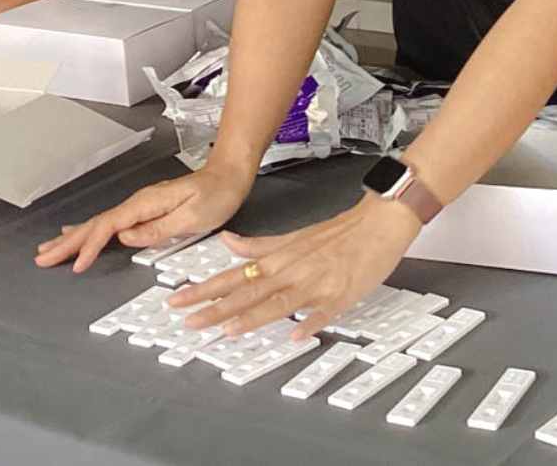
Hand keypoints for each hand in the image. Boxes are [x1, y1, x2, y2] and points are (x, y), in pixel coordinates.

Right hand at [35, 163, 253, 273]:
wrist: (229, 176)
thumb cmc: (217, 194)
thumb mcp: (192, 216)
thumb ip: (158, 228)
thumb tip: (126, 237)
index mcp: (147, 204)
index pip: (109, 227)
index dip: (90, 246)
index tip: (77, 264)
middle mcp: (139, 203)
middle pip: (95, 224)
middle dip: (68, 242)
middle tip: (43, 257)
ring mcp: (140, 206)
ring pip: (99, 223)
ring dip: (73, 237)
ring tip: (50, 249)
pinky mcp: (145, 210)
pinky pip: (110, 223)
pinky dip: (90, 231)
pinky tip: (81, 234)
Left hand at [170, 196, 423, 341]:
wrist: (377, 222)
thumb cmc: (338, 232)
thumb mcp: (293, 236)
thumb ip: (258, 246)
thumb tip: (227, 242)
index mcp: (278, 259)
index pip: (233, 276)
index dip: (204, 289)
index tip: (179, 300)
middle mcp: (291, 270)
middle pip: (248, 291)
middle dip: (216, 308)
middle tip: (188, 321)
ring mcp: (315, 283)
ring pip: (277, 301)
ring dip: (252, 316)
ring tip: (228, 330)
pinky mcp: (340, 294)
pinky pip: (323, 311)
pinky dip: (309, 321)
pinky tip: (296, 334)